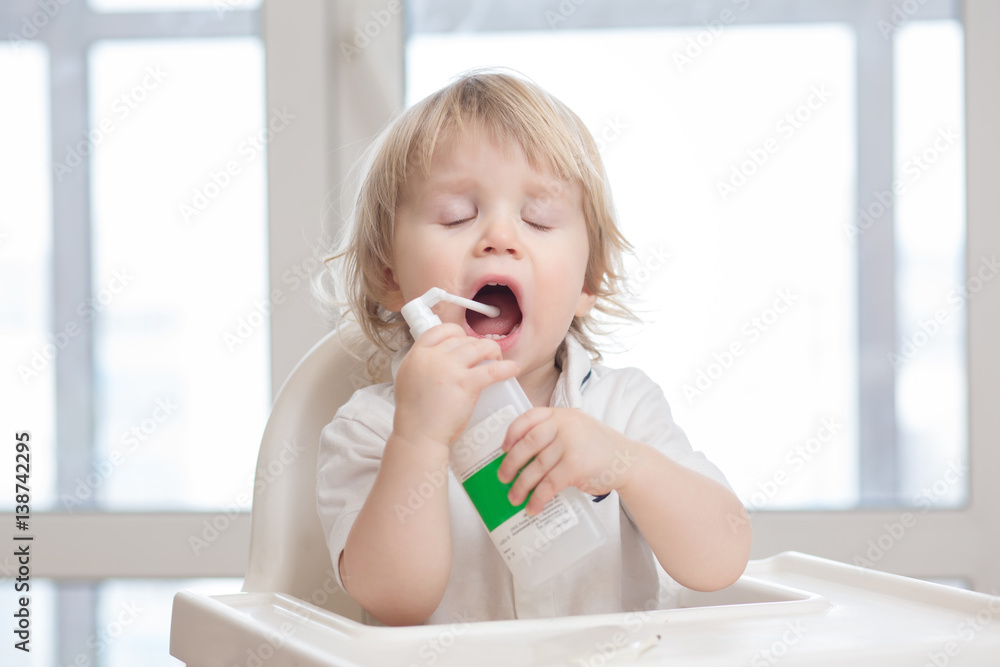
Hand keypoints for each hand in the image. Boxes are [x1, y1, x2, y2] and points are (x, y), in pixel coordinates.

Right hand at [392, 323, 520, 449]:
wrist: (417, 436)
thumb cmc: (415, 416)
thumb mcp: (409, 379)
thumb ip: (423, 365)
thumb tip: (441, 358)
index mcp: (417, 355)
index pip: (441, 330)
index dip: (457, 333)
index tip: (465, 341)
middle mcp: (431, 357)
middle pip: (463, 339)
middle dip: (477, 346)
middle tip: (484, 358)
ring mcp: (448, 369)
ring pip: (480, 347)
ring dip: (493, 352)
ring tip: (497, 362)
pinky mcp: (465, 384)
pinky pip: (492, 369)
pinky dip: (506, 368)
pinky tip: (513, 369)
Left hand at [497, 407, 642, 514]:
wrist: (629, 461)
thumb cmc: (598, 448)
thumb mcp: (577, 429)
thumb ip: (554, 433)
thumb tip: (520, 457)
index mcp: (562, 415)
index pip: (529, 418)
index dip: (512, 433)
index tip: (503, 448)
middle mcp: (564, 426)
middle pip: (527, 444)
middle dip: (511, 463)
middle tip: (502, 478)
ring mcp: (570, 445)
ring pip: (536, 467)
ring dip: (521, 485)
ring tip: (513, 497)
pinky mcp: (575, 466)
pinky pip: (549, 485)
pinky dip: (538, 498)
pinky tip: (533, 507)